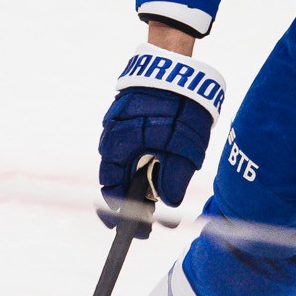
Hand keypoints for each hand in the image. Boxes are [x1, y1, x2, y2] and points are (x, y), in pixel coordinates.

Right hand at [97, 45, 227, 223]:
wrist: (172, 63)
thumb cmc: (179, 102)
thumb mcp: (184, 142)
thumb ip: (175, 175)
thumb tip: (168, 204)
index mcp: (119, 147)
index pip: (111, 191)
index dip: (122, 215)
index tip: (137, 232)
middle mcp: (112, 140)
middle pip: (117, 183)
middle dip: (133, 206)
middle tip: (154, 223)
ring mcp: (118, 131)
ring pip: (125, 169)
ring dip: (139, 188)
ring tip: (160, 205)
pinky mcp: (127, 124)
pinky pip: (131, 154)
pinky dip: (142, 169)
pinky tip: (158, 175)